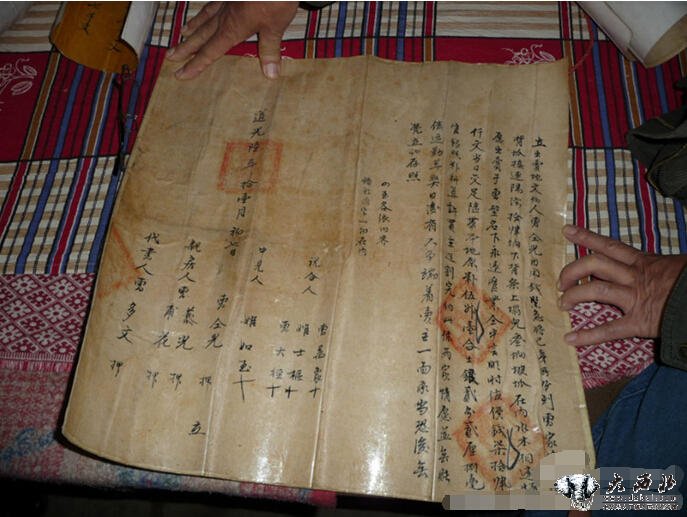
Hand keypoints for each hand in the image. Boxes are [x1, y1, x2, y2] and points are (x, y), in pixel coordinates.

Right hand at [167, 1, 298, 79]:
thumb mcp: (275, 26)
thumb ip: (269, 48)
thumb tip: (270, 75)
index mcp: (232, 28)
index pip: (210, 51)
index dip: (195, 64)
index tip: (180, 74)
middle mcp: (225, 15)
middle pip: (202, 34)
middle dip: (187, 47)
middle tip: (171, 56)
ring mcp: (227, 1)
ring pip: (206, 16)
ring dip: (194, 26)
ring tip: (184, 33)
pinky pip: (214, 2)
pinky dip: (207, 8)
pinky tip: (207, 9)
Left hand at [558, 225, 686, 345]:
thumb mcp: (676, 266)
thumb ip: (656, 266)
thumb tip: (647, 265)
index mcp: (644, 262)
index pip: (610, 246)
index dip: (586, 237)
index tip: (566, 231)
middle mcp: (635, 277)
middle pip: (595, 264)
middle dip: (572, 271)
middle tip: (561, 282)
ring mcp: (636, 298)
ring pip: (596, 291)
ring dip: (574, 296)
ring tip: (562, 304)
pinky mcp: (640, 322)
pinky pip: (609, 329)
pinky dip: (587, 336)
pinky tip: (570, 339)